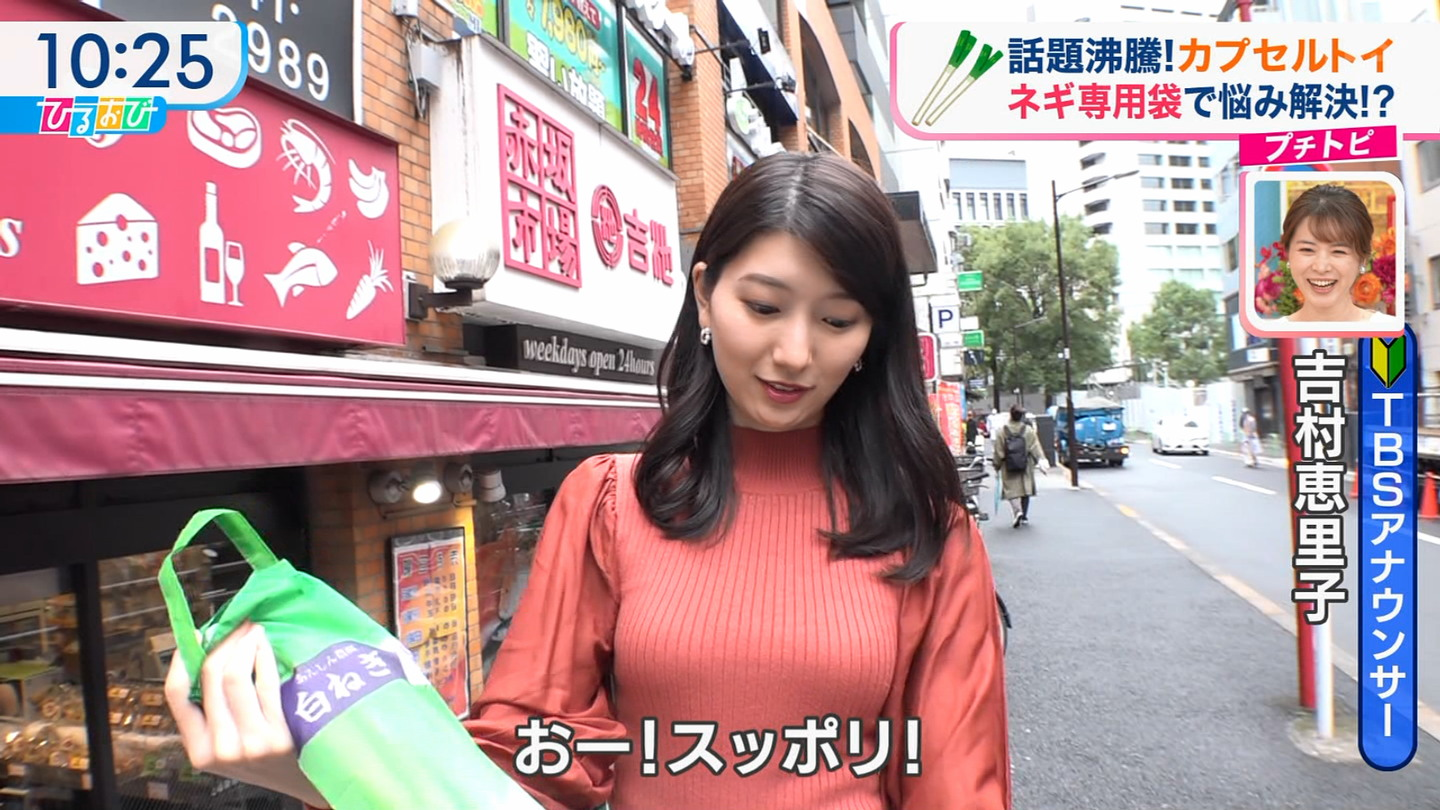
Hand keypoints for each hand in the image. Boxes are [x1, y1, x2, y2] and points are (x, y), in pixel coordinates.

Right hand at [164, 621, 331, 808]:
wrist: (302, 782)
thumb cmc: (264, 759)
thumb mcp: (227, 744)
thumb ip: (214, 714)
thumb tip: (206, 655)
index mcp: (198, 750)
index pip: (176, 696)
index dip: (181, 659)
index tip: (196, 636)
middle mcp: (219, 748)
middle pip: (209, 678)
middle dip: (222, 642)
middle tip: (235, 623)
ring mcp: (249, 744)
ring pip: (235, 677)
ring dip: (244, 644)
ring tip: (253, 630)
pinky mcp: (277, 737)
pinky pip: (265, 685)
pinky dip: (263, 657)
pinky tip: (265, 646)